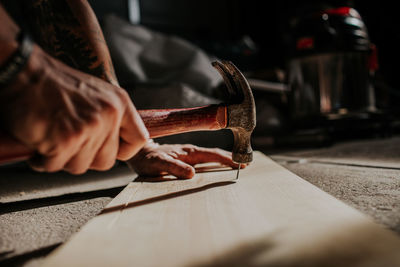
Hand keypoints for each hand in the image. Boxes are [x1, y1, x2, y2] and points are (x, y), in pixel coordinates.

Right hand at [0, 45, 148, 173]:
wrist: (24, 72)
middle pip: (106, 161)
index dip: (121, 150)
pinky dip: (43, 160)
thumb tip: (116, 144)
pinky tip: (39, 141)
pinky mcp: (66, 139)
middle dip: (85, 158)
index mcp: (120, 103)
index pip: (138, 140)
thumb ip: (110, 117)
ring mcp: (89, 128)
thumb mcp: (96, 94)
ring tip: (52, 137)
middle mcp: (109, 116)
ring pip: (81, 166)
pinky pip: (56, 166)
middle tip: (68, 143)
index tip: (107, 150)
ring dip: (62, 158)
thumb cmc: (55, 84)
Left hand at [127, 140, 242, 178]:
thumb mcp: (159, 164)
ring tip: (236, 164)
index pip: (213, 155)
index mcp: (189, 152)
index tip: (240, 163)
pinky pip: (204, 158)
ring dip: (224, 159)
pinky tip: (217, 165)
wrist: (137, 152)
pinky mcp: (185, 157)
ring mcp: (188, 153)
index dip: (227, 159)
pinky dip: (214, 160)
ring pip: (211, 155)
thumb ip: (174, 168)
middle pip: (215, 154)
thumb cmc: (147, 159)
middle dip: (230, 158)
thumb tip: (192, 174)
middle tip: (245, 164)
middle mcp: (191, 151)